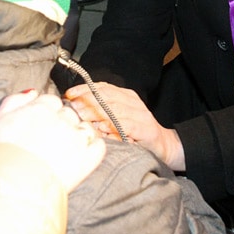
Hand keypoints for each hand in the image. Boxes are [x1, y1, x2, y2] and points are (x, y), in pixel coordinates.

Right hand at [0, 90, 105, 192]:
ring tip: (63, 153)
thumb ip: (15, 100)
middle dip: (62, 125)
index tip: (41, 127)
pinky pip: (99, 146)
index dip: (47, 114)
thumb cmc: (0, 156)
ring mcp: (76, 138)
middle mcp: (61, 119)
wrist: (11, 185)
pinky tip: (81, 157)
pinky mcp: (87, 158)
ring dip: (78, 136)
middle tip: (49, 143)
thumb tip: (32, 91)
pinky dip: (93, 149)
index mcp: (40, 108)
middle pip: (69, 114)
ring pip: (85, 128)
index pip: (52, 102)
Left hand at [65, 82, 184, 169]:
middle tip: (73, 106)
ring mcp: (140, 115)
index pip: (103, 87)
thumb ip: (101, 113)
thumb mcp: (117, 119)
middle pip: (107, 95)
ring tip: (82, 116)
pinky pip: (127, 124)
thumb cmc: (136, 134)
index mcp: (126, 96)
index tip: (69, 94)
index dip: (85, 89)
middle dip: (88, 99)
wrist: (164, 146)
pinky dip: (113, 125)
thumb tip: (77, 110)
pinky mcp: (146, 129)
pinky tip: (102, 127)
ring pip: (115, 108)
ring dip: (96, 112)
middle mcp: (133, 102)